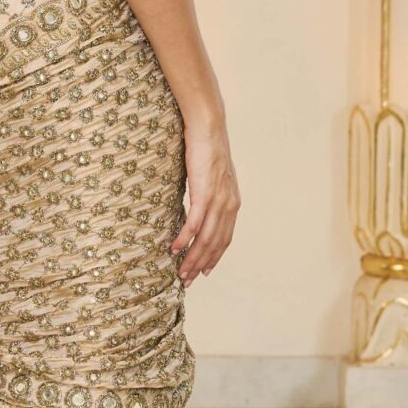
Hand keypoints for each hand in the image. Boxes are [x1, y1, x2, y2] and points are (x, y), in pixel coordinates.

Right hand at [171, 113, 238, 285]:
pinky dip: (185, 238)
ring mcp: (218, 200)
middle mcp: (229, 205)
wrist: (208, 127)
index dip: (214, 257)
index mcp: (232, 202)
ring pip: (206, 238)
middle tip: (187, 279)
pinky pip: (195, 223)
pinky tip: (175, 248)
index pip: (225, 238)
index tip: (204, 271)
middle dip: (201, 264)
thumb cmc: (206, 148)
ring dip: (192, 257)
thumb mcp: (211, 176)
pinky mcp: (205, 192)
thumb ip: (209, 193)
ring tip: (180, 271)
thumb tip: (198, 204)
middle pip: (216, 244)